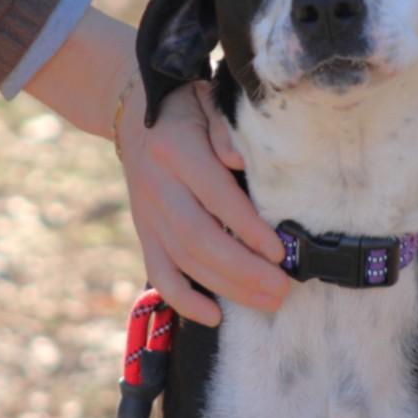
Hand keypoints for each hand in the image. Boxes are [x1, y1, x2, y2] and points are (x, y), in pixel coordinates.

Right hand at [117, 79, 288, 326]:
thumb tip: (239, 160)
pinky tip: (213, 316)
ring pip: (184, 260)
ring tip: (269, 300)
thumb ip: (224, 129)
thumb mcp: (207, 101)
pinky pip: (159, 272)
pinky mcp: (143, 232)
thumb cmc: (186, 107)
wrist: (135, 115)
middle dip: (244, 270)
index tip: (280, 252)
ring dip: (227, 287)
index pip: (215, 196)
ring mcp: (147, 213)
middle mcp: (158, 186)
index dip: (247, 228)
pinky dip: (183, 299)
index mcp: (175, 149)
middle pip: (199, 238)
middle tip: (283, 288)